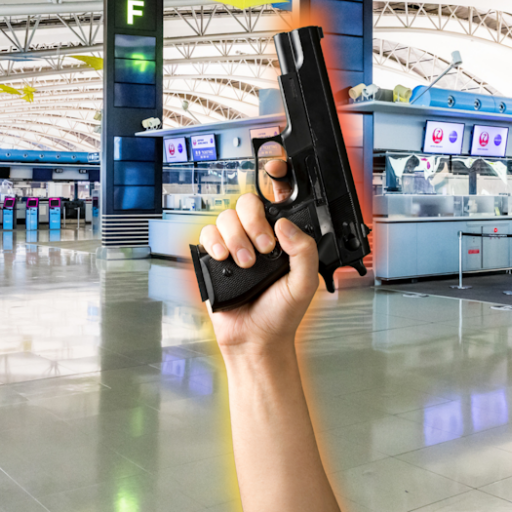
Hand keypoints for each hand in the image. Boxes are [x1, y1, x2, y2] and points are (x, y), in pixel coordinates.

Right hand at [199, 160, 318, 355]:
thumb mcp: (305, 283)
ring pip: (226, 217)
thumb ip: (304, 251)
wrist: (255, 339)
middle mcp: (257, 237)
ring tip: (245, 264)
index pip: (279, 199)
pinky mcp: (213, 258)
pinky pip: (206, 234)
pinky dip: (214, 243)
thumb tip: (284, 225)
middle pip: (247, 204)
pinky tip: (224, 258)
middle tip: (263, 248)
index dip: (276, 179)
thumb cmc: (281, 314)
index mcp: (281, 238)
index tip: (275, 171)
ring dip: (235, 238)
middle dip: (254, 222)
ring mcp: (234, 246)